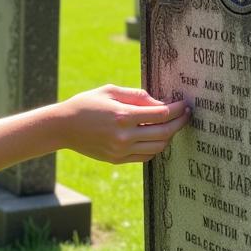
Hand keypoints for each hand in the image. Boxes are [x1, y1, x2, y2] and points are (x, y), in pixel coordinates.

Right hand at [59, 85, 190, 163]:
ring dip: (169, 136)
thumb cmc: (87, 104)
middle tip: (186, 115)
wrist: (63, 127)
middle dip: (179, 123)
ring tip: (172, 125)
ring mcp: (121, 150)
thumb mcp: (110, 91)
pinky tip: (157, 137)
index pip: (161, 114)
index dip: (177, 109)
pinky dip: (156, 147)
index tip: (184, 104)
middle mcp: (124, 136)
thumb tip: (161, 103)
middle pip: (164, 132)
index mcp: (123, 115)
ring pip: (158, 147)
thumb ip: (138, 96)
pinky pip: (146, 156)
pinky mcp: (118, 159)